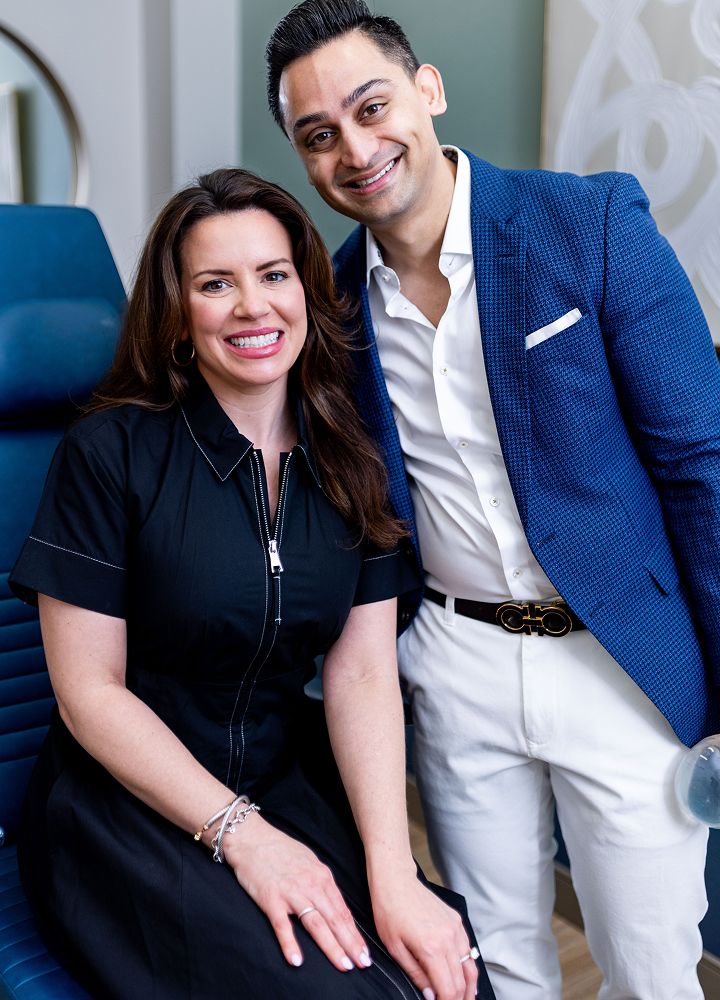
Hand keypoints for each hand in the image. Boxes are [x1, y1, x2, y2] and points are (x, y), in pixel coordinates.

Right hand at [222, 813, 370, 972]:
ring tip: (343, 964)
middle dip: (350, 944)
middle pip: (334, 919)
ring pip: (316, 924)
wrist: (252, 838)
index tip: (364, 952)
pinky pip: (282, 925)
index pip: (342, 911)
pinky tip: (297, 960)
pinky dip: (290, 943)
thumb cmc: (280, 850)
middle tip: (362, 963)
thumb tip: (335, 903)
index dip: (354, 934)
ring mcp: (291, 892)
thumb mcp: (309, 862)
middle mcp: (310, 885)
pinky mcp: (270, 899)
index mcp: (322, 876)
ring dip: (331, 946)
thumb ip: (322, 883)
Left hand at [372, 874, 477, 999]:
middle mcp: (448, 938)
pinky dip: (469, 966)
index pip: (448, 989)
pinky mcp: (456, 920)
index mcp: (431, 947)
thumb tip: (431, 996)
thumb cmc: (389, 911)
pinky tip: (465, 976)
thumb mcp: (395, 948)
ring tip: (466, 999)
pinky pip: (468, 948)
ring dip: (470, 986)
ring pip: (470, 965)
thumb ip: (416, 975)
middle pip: (462, 980)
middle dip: (460, 999)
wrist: (395, 880)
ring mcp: (455, 927)